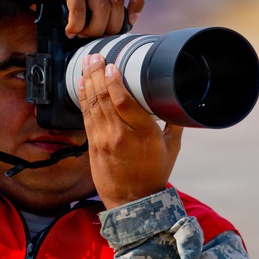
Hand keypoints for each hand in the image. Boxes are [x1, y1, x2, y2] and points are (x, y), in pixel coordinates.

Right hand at [25, 0, 142, 37]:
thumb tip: (114, 22)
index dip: (137, 3)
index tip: (131, 21)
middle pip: (117, 3)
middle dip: (110, 26)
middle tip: (98, 37)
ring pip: (102, 9)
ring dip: (94, 29)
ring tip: (82, 35)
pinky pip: (80, 10)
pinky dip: (77, 26)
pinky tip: (70, 30)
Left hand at [77, 54, 182, 209]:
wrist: (132, 201)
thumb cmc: (153, 174)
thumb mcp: (171, 148)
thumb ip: (173, 123)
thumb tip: (176, 101)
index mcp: (143, 134)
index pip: (124, 102)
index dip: (114, 82)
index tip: (111, 66)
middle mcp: (121, 135)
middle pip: (105, 99)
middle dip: (98, 74)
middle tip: (95, 56)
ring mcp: (103, 140)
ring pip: (93, 105)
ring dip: (89, 82)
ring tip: (87, 63)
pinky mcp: (93, 145)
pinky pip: (86, 116)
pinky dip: (83, 98)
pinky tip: (82, 84)